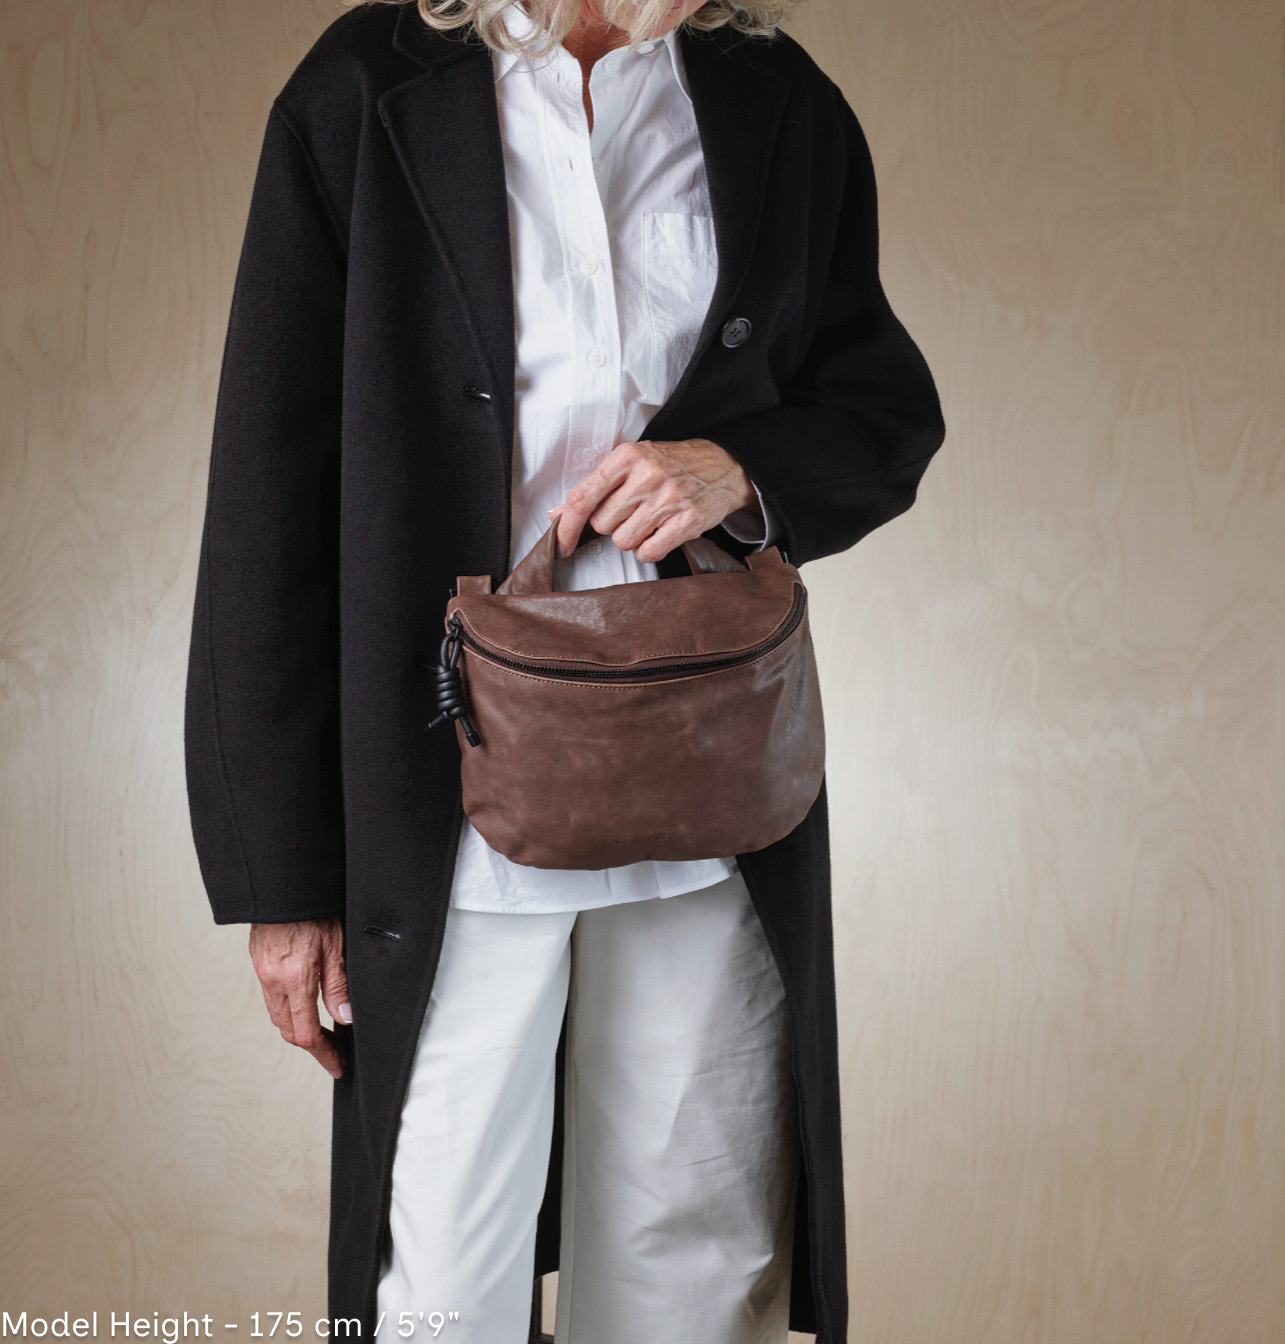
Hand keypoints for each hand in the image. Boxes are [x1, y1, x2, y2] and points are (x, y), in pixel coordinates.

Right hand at [248, 918, 349, 1078]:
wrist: (283, 885)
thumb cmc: (313, 909)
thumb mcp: (337, 945)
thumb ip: (339, 984)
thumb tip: (345, 1017)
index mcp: (295, 979)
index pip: (307, 1033)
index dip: (324, 1054)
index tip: (337, 1064)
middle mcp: (273, 980)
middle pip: (289, 1029)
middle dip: (312, 1045)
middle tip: (334, 1051)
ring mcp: (263, 972)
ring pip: (277, 1014)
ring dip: (297, 1028)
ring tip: (322, 1032)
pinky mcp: (259, 962)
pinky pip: (271, 996)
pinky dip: (287, 1008)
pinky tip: (302, 1004)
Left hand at [550, 438, 759, 563]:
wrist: (723, 466)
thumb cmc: (672, 464)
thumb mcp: (632, 462)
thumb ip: (596, 487)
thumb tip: (557, 514)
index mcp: (627, 456)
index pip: (583, 497)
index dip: (566, 526)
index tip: (560, 545)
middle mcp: (647, 475)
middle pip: (602, 524)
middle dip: (612, 526)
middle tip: (631, 512)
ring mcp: (669, 498)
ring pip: (623, 541)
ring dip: (631, 539)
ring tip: (648, 521)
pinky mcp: (688, 520)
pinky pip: (649, 552)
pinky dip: (649, 550)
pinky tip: (660, 534)